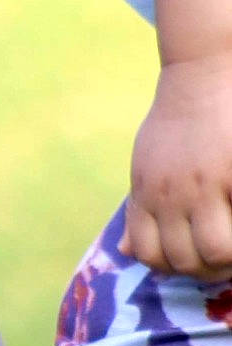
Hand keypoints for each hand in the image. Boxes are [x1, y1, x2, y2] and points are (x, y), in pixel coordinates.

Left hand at [124, 51, 231, 277]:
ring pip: (217, 251)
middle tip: (226, 260)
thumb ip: (138, 209)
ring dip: (231, 258)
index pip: (148, 255)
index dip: (173, 268)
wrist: (201, 74)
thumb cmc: (176, 126)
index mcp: (146, 192)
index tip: (194, 262)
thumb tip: (124, 251)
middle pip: (185, 260)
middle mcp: (171, 193)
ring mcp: (206, 184)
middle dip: (209, 271)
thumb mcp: (146, 166)